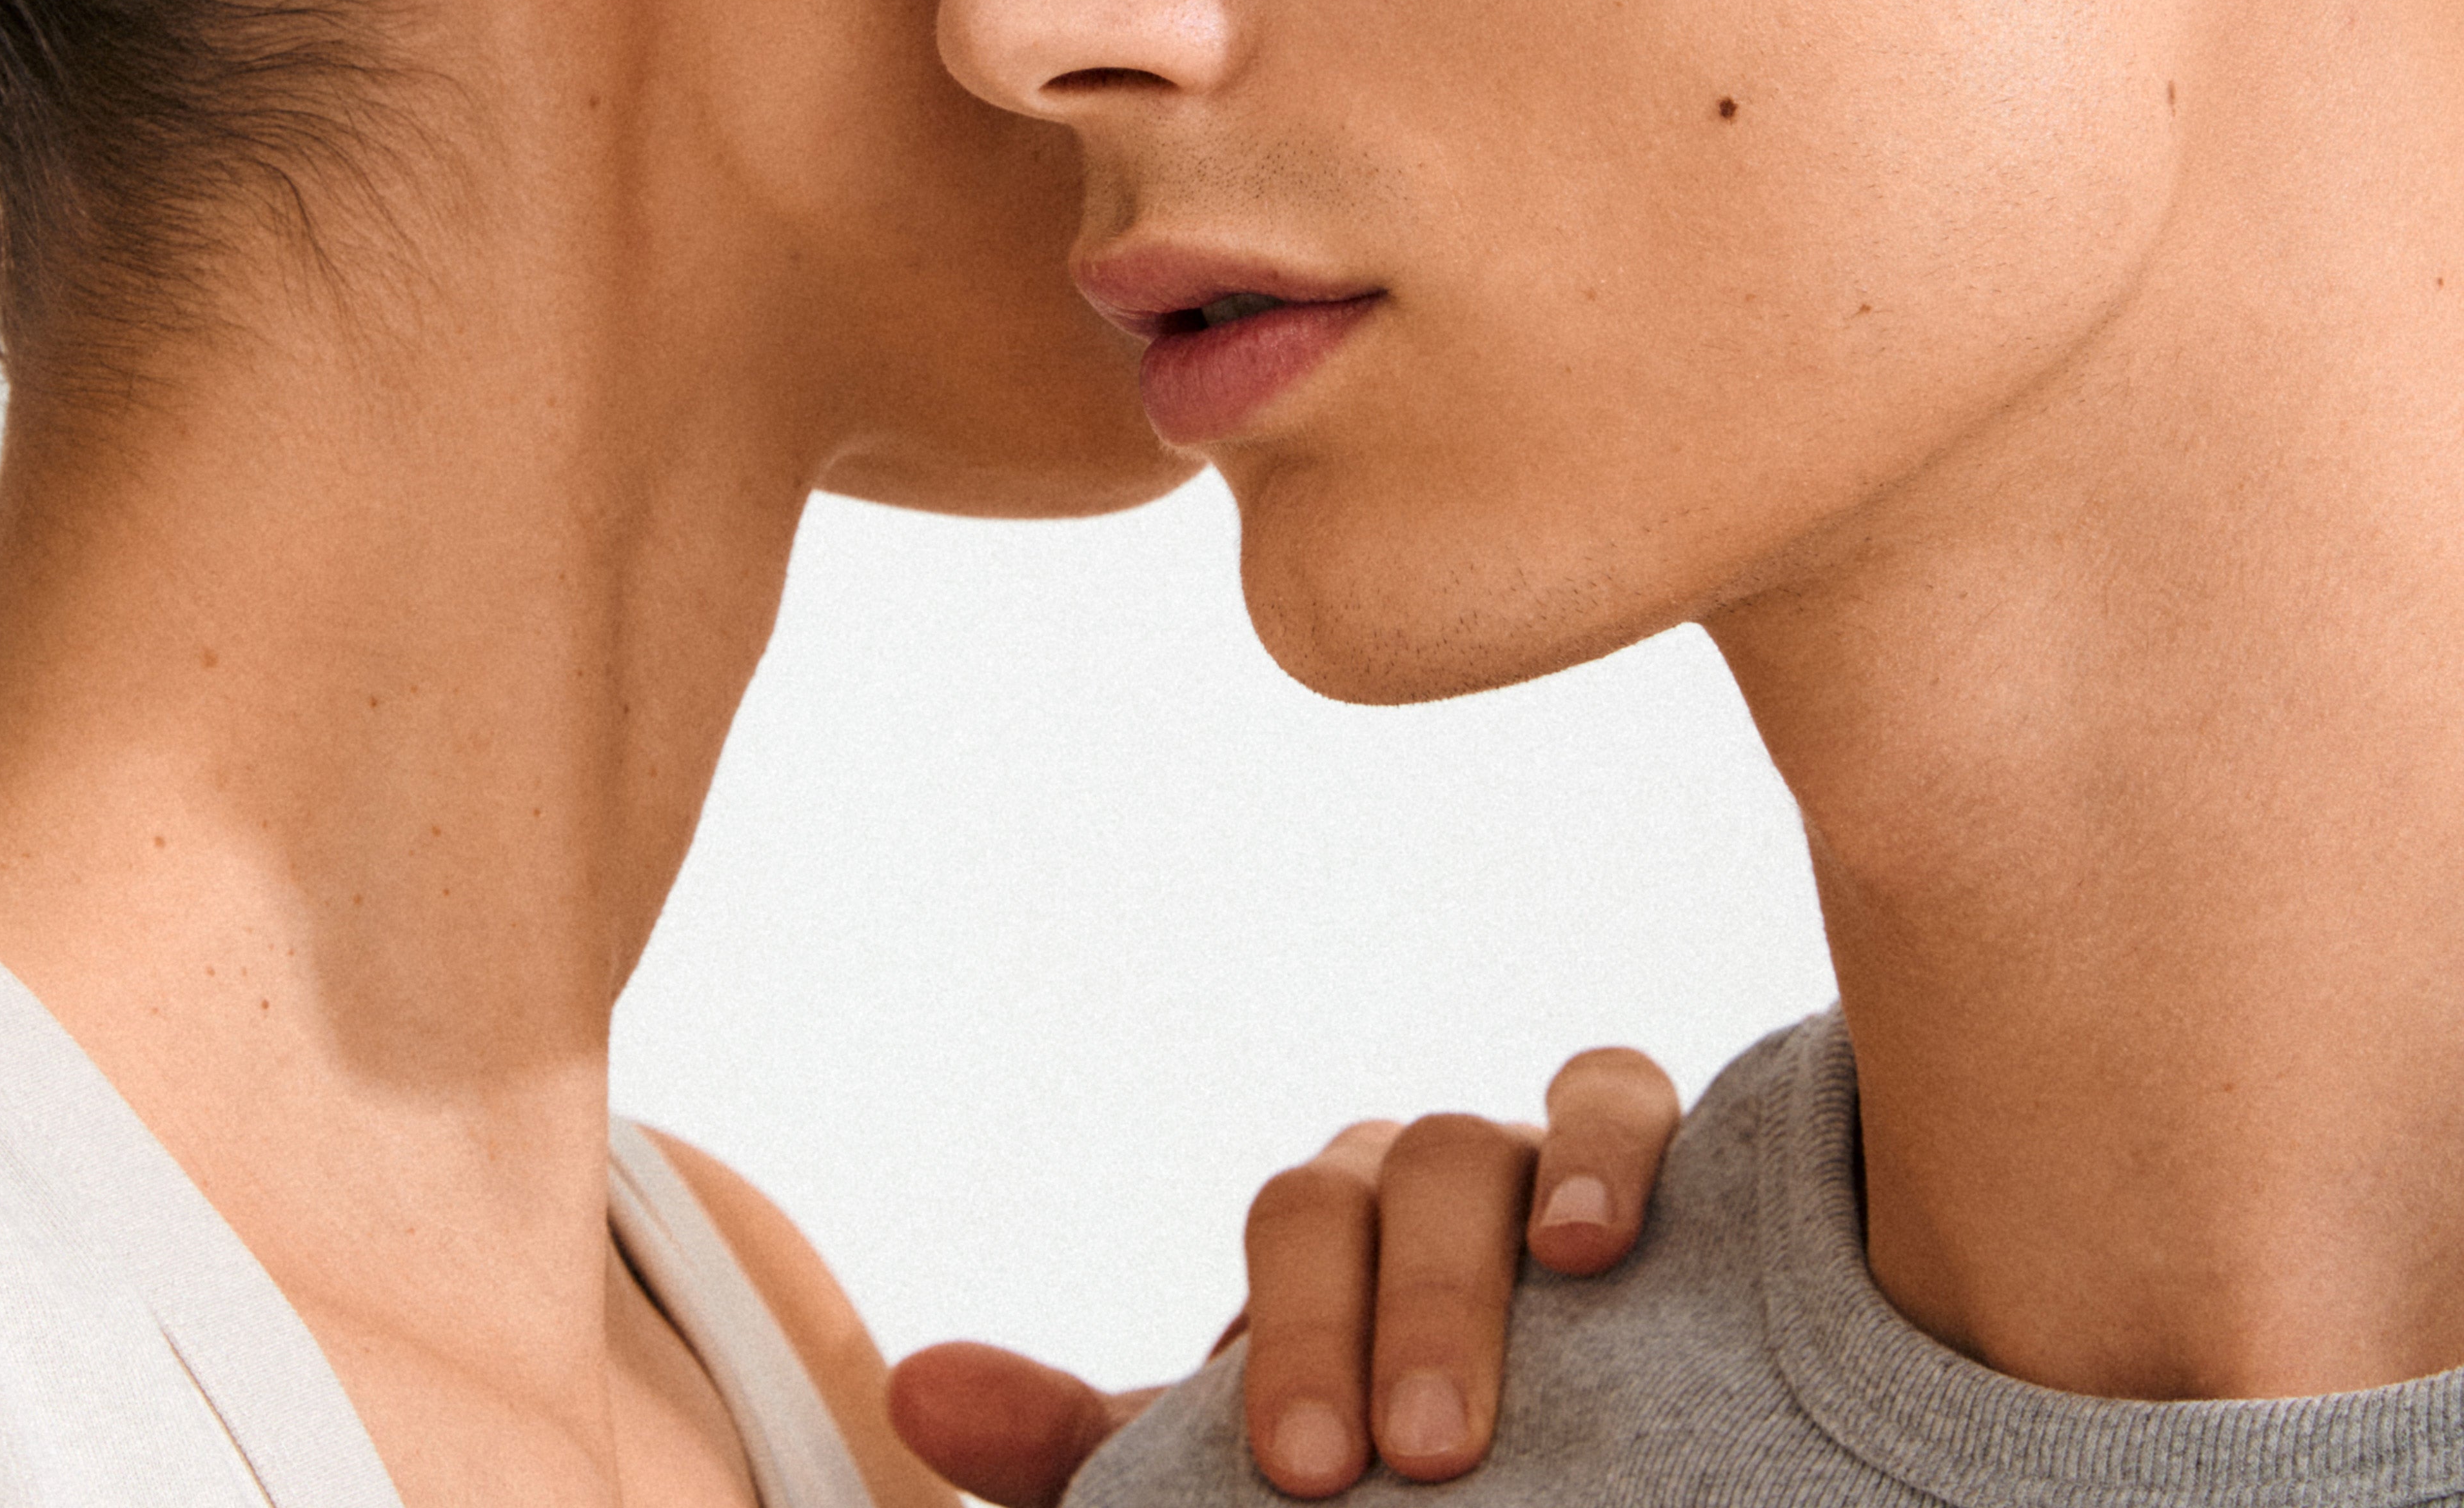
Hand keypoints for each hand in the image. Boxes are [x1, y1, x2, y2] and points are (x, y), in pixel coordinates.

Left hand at [885, 1046, 1679, 1507]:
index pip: (1296, 1217)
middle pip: (1394, 1172)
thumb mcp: (1224, 1476)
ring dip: (1495, 1244)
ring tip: (1515, 1365)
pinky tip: (1607, 1244)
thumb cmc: (1370, 1463)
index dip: (1290, 1331)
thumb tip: (912, 1389)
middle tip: (1408, 1463)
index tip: (1298, 1473)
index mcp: (1336, 1226)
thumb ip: (1076, 1441)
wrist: (1521, 1470)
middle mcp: (1429, 1172)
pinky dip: (1616, 1148)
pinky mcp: (1657, 1173)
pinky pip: (1632, 1100)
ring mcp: (1540, 1162)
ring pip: (1500, 1133)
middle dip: (1396, 1313)